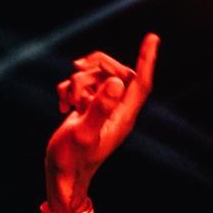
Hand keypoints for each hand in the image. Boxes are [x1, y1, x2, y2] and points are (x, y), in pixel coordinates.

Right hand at [45, 34, 157, 212]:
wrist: (61, 174)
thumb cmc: (72, 160)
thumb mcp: (83, 134)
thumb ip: (100, 108)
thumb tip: (117, 83)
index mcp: (122, 117)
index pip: (140, 83)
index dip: (146, 59)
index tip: (151, 38)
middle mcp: (115, 110)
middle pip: (115, 73)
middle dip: (94, 69)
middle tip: (76, 71)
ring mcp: (102, 109)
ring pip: (96, 78)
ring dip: (77, 82)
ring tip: (67, 102)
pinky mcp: (88, 109)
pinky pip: (82, 87)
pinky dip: (68, 90)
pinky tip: (62, 106)